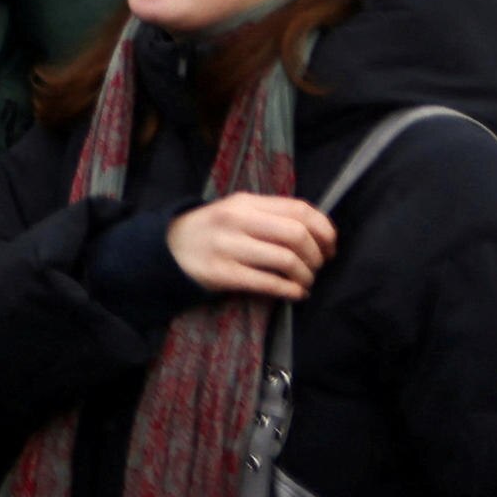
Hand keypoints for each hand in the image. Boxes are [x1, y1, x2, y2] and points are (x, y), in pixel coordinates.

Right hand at [165, 192, 333, 301]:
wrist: (167, 247)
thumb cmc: (213, 230)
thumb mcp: (237, 212)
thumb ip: (272, 216)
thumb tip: (319, 234)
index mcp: (245, 202)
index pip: (299, 209)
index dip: (324, 230)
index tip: (330, 247)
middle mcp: (236, 220)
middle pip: (297, 234)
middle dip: (316, 256)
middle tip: (316, 268)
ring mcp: (227, 246)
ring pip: (286, 260)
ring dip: (306, 276)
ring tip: (304, 282)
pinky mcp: (221, 273)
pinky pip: (268, 283)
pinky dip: (291, 291)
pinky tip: (294, 293)